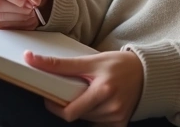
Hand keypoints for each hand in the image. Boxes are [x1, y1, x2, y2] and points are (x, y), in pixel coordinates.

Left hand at [25, 50, 144, 124]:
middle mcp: (111, 107)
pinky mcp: (121, 124)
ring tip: (90, 94)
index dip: (55, 107)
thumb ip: (61, 64)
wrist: (147, 72)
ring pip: (87, 120)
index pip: (70, 111)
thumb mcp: (91, 60)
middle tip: (72, 91)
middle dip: (70, 104)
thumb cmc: (119, 64)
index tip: (49, 97)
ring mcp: (117, 118)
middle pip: (77, 116)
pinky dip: (94, 117)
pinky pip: (99, 126)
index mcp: (103, 90)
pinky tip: (99, 105)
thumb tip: (31, 59)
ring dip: (83, 110)